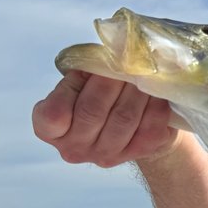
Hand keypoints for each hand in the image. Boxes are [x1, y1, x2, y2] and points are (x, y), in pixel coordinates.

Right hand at [33, 70, 178, 167]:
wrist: (136, 121)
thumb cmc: (101, 95)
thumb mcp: (82, 82)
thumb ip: (86, 71)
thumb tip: (112, 52)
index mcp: (51, 131)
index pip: (54, 114)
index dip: (73, 86)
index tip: (87, 70)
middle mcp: (75, 149)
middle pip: (92, 110)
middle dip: (111, 81)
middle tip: (124, 62)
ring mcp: (107, 155)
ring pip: (123, 118)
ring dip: (135, 89)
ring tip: (142, 72)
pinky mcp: (139, 152)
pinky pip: (150, 126)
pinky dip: (155, 104)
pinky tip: (156, 91)